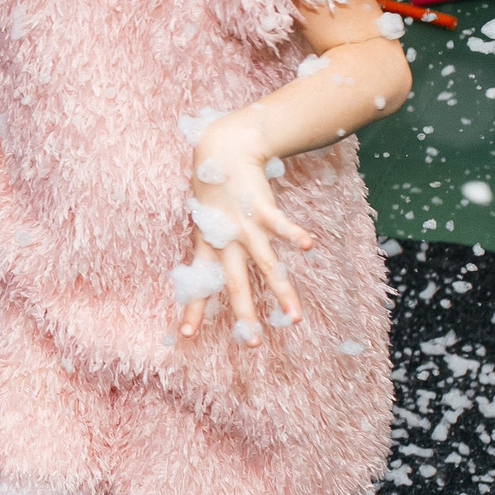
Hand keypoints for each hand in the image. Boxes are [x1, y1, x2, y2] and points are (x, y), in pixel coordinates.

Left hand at [177, 117, 312, 344]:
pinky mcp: (260, 207)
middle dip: (244, 315)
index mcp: (207, 245)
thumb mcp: (206, 222)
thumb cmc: (214, 191)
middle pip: (236, 284)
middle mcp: (225, 241)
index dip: (193, 308)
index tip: (186, 335)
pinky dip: (294, 234)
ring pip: (266, 265)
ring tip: (295, 317)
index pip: (200, 283)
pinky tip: (308, 246)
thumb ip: (213, 248)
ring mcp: (244, 226)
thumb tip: (217, 272)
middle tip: (252, 344)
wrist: (220, 150)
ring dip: (282, 292)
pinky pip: (280, 225)